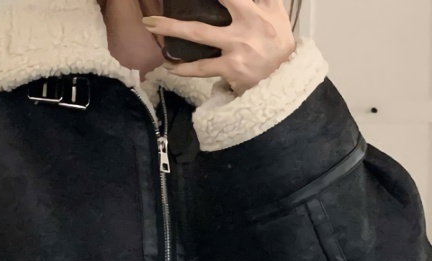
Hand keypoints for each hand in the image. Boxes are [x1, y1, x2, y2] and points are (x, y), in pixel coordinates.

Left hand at [142, 0, 296, 95]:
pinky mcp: (231, 68)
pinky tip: (169, 65)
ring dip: (172, 29)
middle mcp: (249, 23)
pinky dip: (184, 68)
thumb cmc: (276, 43)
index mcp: (260, 8)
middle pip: (217, 2)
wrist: (284, 79)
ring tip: (150, 26)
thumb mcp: (276, 13)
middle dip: (183, 12)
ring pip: (199, 34)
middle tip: (157, 8)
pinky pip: (202, 68)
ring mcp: (238, 46)